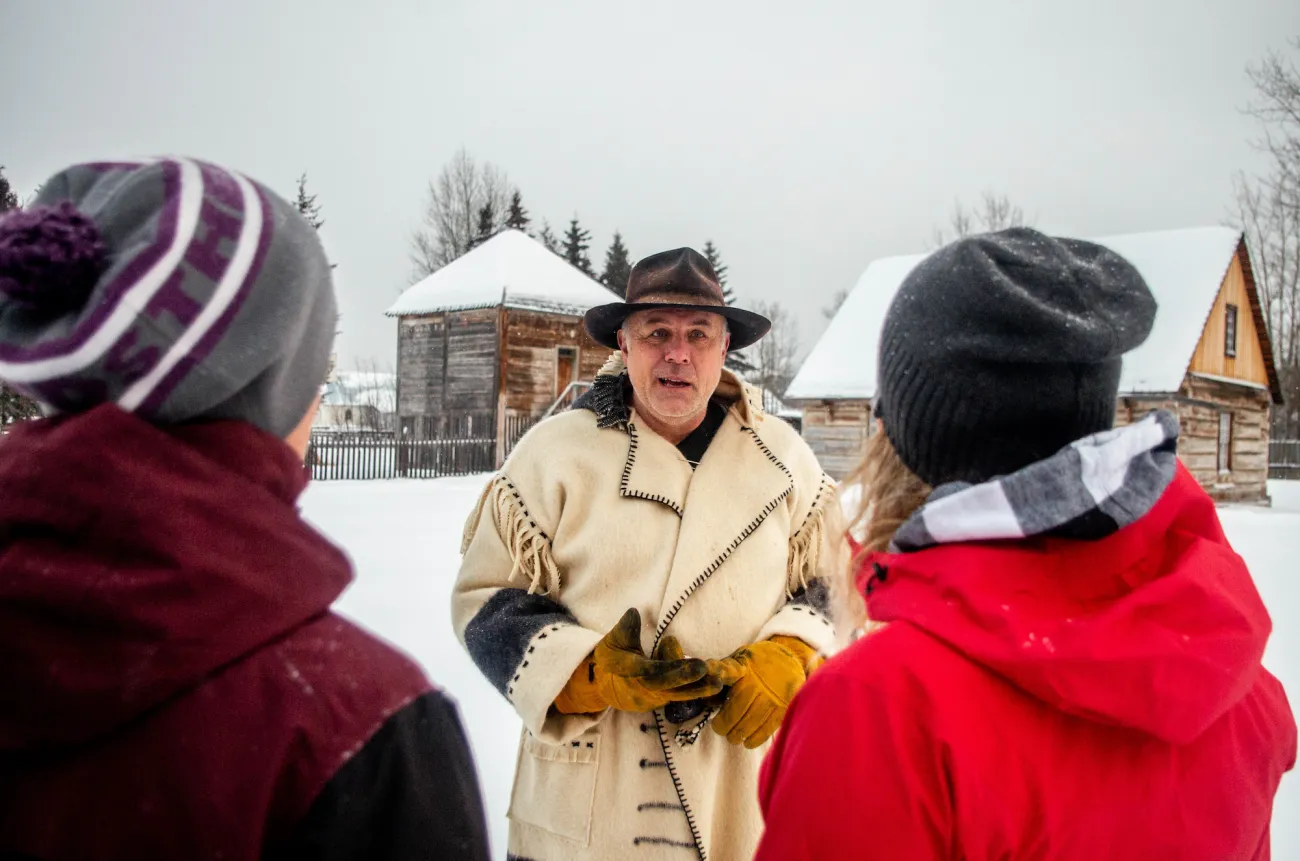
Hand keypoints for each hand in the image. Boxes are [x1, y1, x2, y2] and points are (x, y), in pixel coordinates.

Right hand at [554, 609, 723, 713]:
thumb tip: (634, 612)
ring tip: (721, 681)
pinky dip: (698, 691)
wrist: (602, 686)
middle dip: (691, 681)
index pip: (653, 671)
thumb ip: (625, 629)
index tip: (695, 664)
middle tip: (711, 673)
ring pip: (680, 694)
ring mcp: (655, 697)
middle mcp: (644, 688)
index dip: (674, 670)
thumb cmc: (610, 659)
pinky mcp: (663, 699)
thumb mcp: (612, 641)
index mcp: (630, 670)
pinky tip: (717, 683)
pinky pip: (682, 696)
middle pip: (670, 687)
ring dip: (700, 689)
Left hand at [708, 636, 818, 748]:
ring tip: (732, 737)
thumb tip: (706, 700)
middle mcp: (758, 680)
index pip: (727, 670)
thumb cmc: (756, 664)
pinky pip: (768, 727)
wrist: (790, 659)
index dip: (715, 674)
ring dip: (738, 734)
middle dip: (724, 724)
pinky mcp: (785, 706)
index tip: (705, 681)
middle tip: (719, 728)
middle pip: (737, 707)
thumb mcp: (738, 661)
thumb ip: (722, 678)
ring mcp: (773, 694)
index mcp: (744, 665)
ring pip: (751, 721)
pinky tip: (747, 742)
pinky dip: (755, 739)